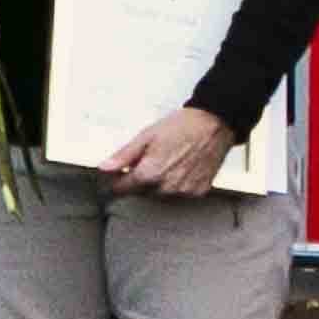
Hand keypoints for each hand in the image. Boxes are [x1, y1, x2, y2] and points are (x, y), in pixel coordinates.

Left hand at [104, 107, 237, 198]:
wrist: (214, 124)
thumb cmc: (182, 126)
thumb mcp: (146, 136)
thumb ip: (124, 155)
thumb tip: (104, 168)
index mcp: (150, 173)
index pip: (124, 189)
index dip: (118, 182)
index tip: (118, 176)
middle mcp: (167, 187)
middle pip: (143, 192)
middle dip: (141, 179)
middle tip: (151, 159)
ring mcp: (184, 191)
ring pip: (162, 195)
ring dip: (159, 184)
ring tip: (169, 160)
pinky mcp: (198, 191)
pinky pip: (181, 194)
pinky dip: (178, 184)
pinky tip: (182, 167)